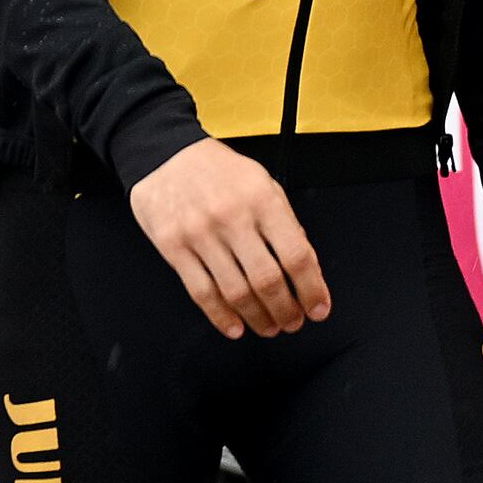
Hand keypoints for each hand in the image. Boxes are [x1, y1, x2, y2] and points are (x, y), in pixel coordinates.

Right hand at [130, 139, 330, 337]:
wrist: (164, 155)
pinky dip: (221, 317)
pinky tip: (235, 327)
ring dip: (257, 318)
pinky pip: (201, 292)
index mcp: (262, 199)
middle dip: (286, 310)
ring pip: (236, 292)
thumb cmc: (219, 171)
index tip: (318, 308)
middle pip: (267, 280)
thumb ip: (284, 222)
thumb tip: (305, 266)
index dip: (312, 289)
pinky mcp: (173, 248)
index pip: (296, 255)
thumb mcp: (262, 183)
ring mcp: (200, 234)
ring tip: (269, 327)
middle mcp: (232, 217)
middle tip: (293, 322)